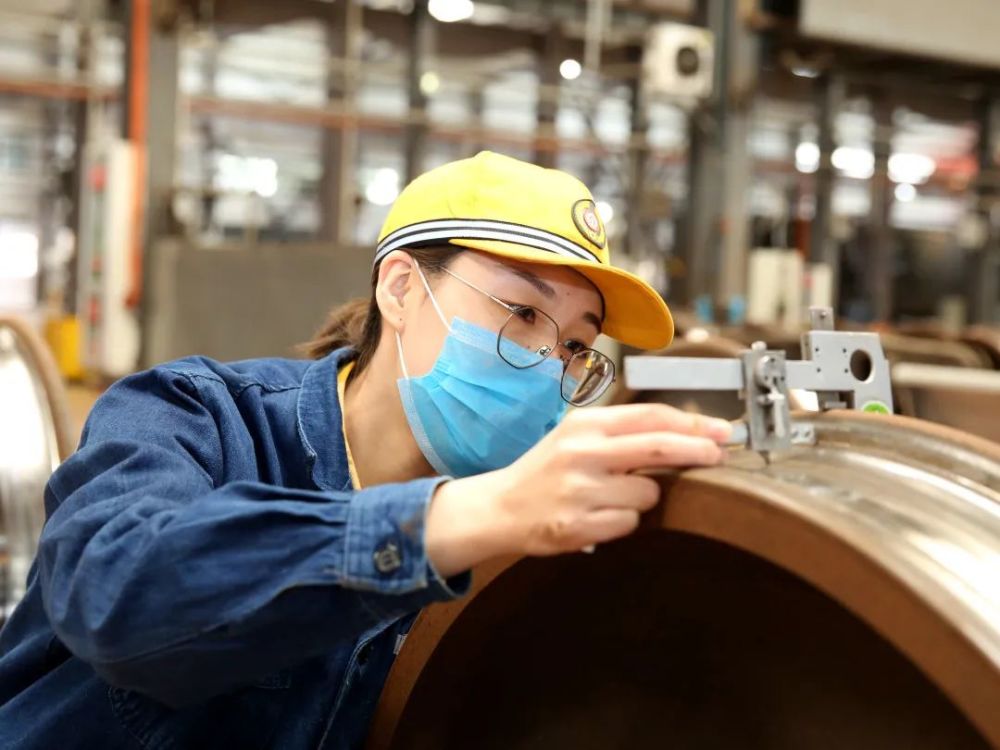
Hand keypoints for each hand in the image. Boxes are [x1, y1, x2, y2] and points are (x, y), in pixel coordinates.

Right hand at [425, 404, 731, 575]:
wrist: (500, 507)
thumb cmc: (547, 470)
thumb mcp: (578, 438)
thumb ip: (623, 434)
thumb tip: (687, 435)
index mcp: (584, 424)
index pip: (650, 416)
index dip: (693, 422)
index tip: (722, 430)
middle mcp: (581, 452)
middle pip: (659, 447)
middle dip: (698, 450)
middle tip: (719, 454)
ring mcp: (579, 490)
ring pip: (648, 495)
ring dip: (644, 499)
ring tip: (612, 497)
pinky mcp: (577, 525)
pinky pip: (629, 524)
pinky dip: (623, 523)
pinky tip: (599, 517)